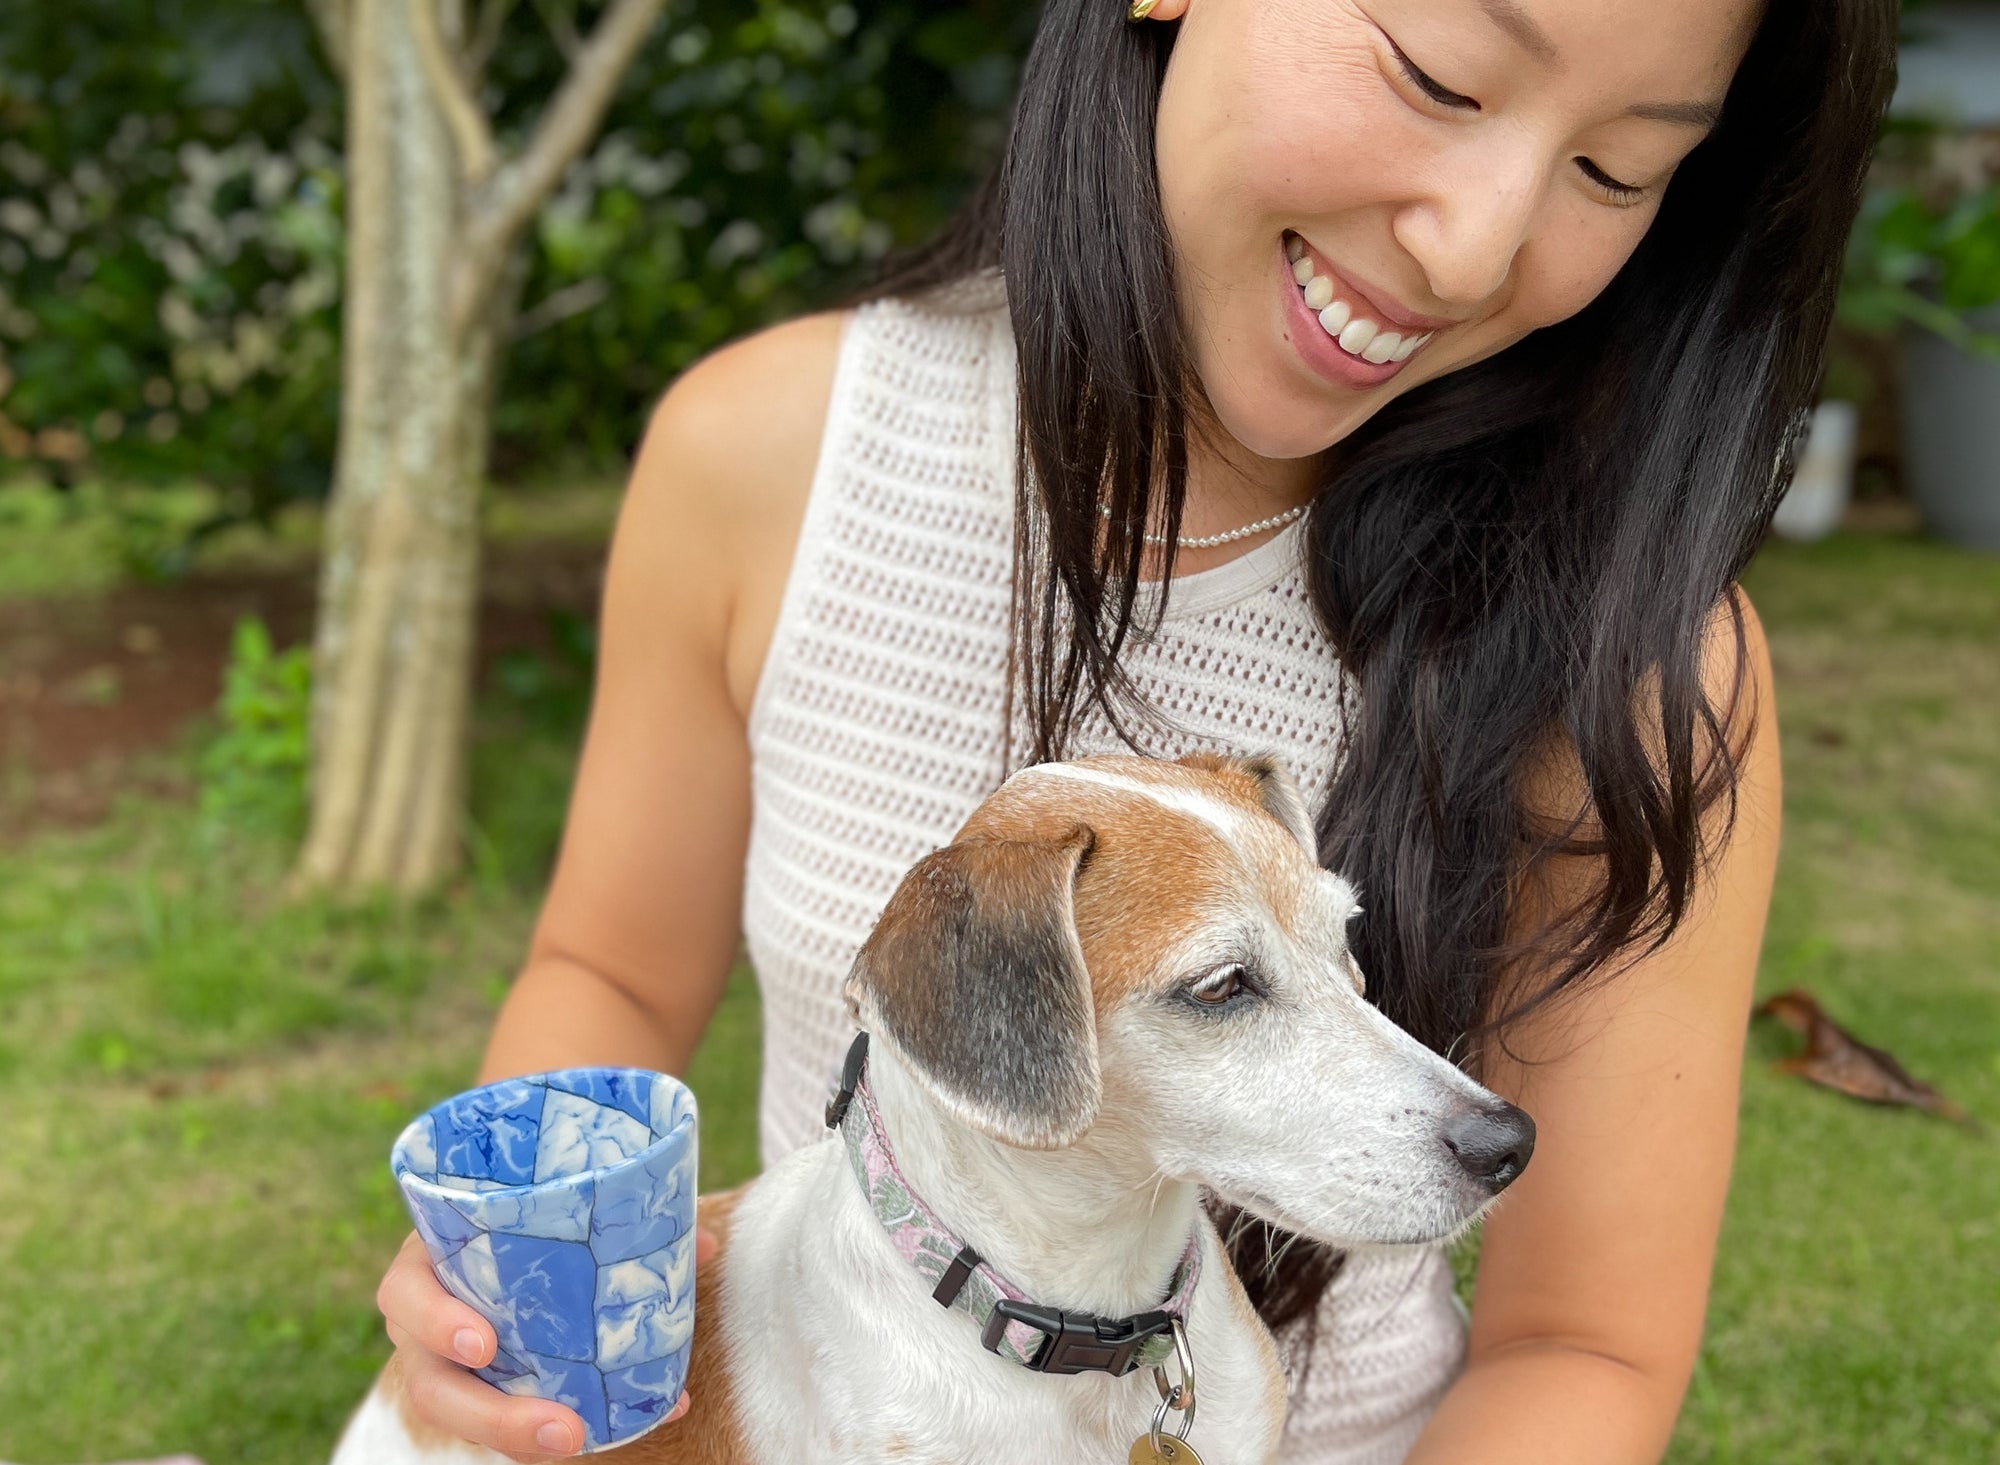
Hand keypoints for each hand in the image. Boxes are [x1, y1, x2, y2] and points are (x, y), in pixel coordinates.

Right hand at [377, 1225, 720, 1459]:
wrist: (517, 1228)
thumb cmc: (522, 1205)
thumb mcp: (546, 1195)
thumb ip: (608, 1204)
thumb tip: (700, 1246)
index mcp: (427, 1261)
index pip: (403, 1293)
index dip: (434, 1322)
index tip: (485, 1345)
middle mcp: (428, 1323)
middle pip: (433, 1385)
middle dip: (493, 1417)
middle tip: (561, 1429)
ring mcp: (451, 1364)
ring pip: (468, 1416)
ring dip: (522, 1436)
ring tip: (582, 1440)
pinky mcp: (485, 1386)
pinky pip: (513, 1421)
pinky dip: (569, 1426)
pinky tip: (638, 1419)